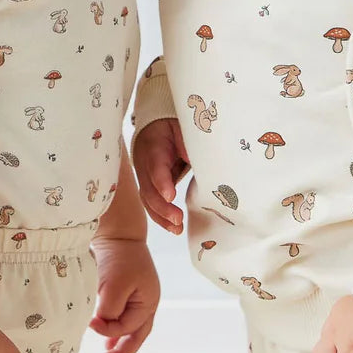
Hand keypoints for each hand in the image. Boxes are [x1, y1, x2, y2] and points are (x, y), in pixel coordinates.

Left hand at [88, 237, 160, 352]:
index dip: (108, 330)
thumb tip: (102, 326)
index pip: (127, 327)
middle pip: (137, 335)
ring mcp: (139, 299)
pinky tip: (108, 341)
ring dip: (120, 344)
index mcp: (149, 302)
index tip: (91, 324)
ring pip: (132, 330)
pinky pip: (125, 319)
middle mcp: (147, 304)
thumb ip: (110, 310)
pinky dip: (117, 332)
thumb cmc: (118, 258)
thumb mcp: (114, 285)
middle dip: (122, 352)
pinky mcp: (128, 294)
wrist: (118, 234)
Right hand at [132, 118, 189, 234]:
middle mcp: (144, 162)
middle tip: (178, 220)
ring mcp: (143, 174)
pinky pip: (151, 202)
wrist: (160, 124)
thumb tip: (209, 165)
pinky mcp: (148, 184)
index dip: (161, 181)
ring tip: (176, 229)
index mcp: (153, 144)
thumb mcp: (186, 130)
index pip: (155, 164)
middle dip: (162, 207)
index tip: (170, 196)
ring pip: (147, 199)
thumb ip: (193, 147)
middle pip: (148, 187)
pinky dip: (160, 217)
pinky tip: (172, 227)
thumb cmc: (177, 126)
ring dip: (161, 216)